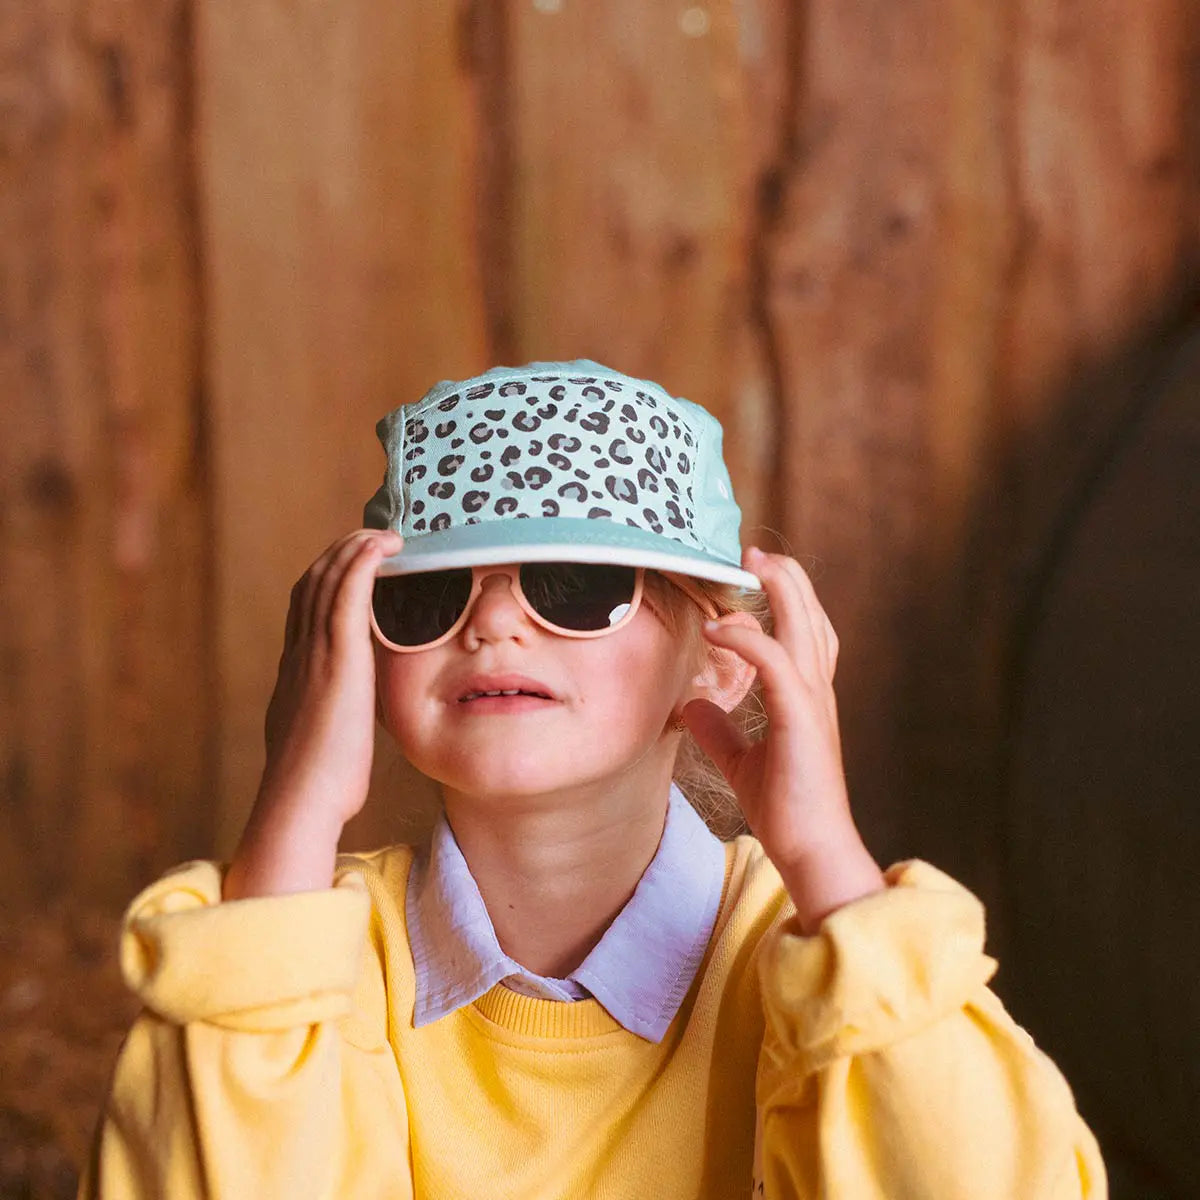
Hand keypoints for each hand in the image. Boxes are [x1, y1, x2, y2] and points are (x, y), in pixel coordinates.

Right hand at [260, 528, 403, 823]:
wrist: (302, 801)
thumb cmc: (319, 783)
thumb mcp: (321, 735)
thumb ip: (329, 710)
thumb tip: (341, 707)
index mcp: (296, 670)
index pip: (307, 605)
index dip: (330, 575)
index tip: (355, 560)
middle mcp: (299, 653)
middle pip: (314, 583)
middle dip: (342, 552)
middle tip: (374, 536)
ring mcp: (315, 654)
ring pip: (327, 581)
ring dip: (354, 548)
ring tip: (384, 533)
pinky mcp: (337, 660)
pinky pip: (346, 596)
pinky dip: (360, 563)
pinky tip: (379, 545)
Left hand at [682, 546, 883, 929]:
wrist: (810, 850)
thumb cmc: (786, 809)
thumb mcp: (741, 761)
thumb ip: (720, 730)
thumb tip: (690, 706)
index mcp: (805, 699)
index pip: (804, 634)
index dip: (786, 600)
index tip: (754, 574)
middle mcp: (815, 693)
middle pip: (812, 618)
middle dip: (787, 580)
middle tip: (756, 551)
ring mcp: (812, 704)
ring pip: (804, 629)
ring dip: (781, 591)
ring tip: (754, 563)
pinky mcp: (800, 720)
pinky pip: (776, 663)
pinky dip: (749, 639)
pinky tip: (720, 628)